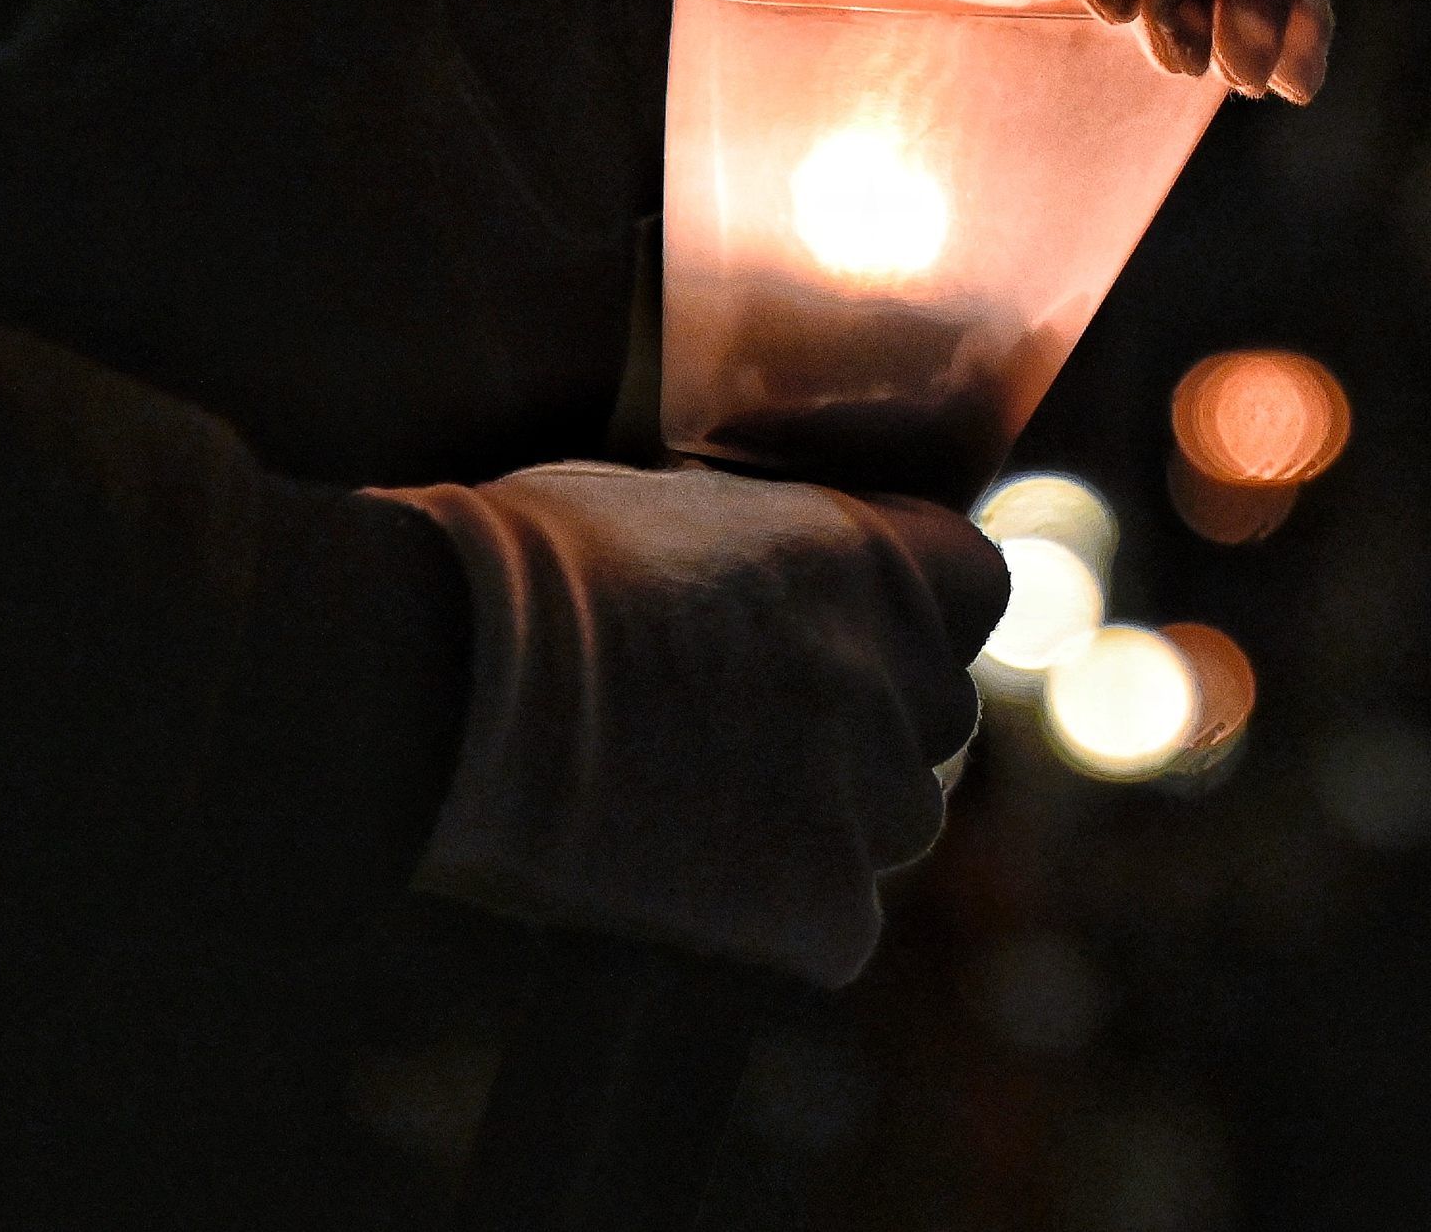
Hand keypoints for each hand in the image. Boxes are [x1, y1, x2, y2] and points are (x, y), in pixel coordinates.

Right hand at [372, 462, 1005, 989]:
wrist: (453, 676)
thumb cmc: (519, 571)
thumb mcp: (665, 504)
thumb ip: (756, 541)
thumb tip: (757, 562)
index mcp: (869, 557)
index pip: (976, 587)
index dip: (915, 617)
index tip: (852, 634)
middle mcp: (895, 672)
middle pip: (937, 716)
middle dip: (867, 727)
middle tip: (751, 740)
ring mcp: (869, 794)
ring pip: (901, 824)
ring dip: (832, 824)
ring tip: (705, 815)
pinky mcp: (826, 905)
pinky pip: (838, 927)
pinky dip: (779, 924)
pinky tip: (684, 890)